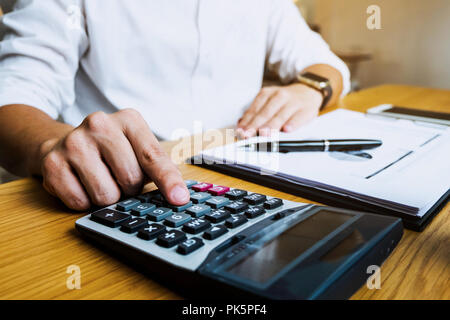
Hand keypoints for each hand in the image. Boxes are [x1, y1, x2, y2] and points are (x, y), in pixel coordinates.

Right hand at [38, 109, 189, 210]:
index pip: (153, 156)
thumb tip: (179, 196)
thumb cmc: (111, 150)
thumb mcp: (138, 148)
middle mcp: (100, 124)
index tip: (179, 199)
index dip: (167, 181)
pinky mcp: (53, 163)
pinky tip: (82, 184)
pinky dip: (85, 202)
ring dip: (108, 196)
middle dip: (129, 188)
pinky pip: (80, 202)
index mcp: (129, 119)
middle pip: (130, 179)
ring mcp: (73, 142)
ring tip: (101, 179)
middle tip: (120, 176)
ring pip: (106, 195)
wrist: (63, 143)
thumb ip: (160, 168)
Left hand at [237, 84, 322, 137]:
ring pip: (280, 116)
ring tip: (263, 134)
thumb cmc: (285, 101)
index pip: (254, 109)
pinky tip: (287, 129)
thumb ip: (256, 112)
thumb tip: (241, 123)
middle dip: (255, 126)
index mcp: (268, 94)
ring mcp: (293, 103)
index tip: (240, 131)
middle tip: (248, 135)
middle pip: (265, 113)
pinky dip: (292, 124)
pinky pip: (298, 118)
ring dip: (271, 126)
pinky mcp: (306, 110)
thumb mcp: (269, 101)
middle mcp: (280, 96)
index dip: (246, 121)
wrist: (308, 91)